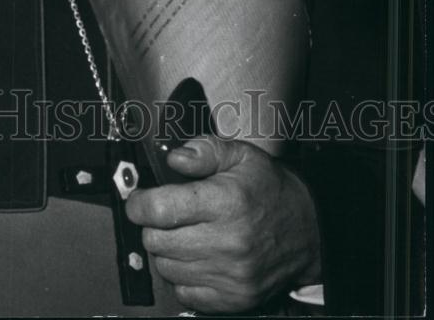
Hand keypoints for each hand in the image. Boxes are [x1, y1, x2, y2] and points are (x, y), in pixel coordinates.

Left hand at [125, 135, 320, 314]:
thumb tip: (173, 158)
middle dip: (152, 224)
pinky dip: (182, 275)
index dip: (139, 203)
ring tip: (185, 233)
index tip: (138, 199)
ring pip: (166, 267)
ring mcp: (230, 275)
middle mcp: (227, 242)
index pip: (160, 209)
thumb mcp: (241, 155)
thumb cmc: (271, 190)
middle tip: (167, 213)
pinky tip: (196, 256)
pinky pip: (184, 292)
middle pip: (156, 241)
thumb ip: (204, 151)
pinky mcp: (233, 298)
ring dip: (167, 250)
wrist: (309, 230)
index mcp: (226, 202)